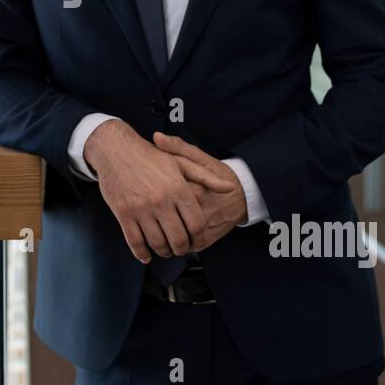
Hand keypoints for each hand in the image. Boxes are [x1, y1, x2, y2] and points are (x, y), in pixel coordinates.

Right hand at [83, 120, 207, 262]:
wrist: (116, 150)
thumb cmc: (150, 156)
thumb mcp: (181, 162)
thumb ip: (206, 177)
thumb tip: (229, 188)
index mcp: (178, 189)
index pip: (196, 224)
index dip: (199, 239)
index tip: (198, 243)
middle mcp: (161, 201)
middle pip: (178, 238)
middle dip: (182, 249)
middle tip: (182, 249)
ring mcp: (141, 209)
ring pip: (157, 243)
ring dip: (164, 252)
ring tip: (166, 250)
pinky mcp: (123, 214)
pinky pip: (135, 241)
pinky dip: (142, 253)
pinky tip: (146, 255)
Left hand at [152, 132, 247, 251]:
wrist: (243, 194)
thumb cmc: (218, 174)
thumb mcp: (199, 158)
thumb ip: (177, 148)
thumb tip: (157, 137)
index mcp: (191, 189)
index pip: (162, 197)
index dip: (149, 196)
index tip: (143, 190)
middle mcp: (196, 211)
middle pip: (165, 221)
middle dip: (151, 220)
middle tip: (142, 212)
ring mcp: (201, 228)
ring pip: (172, 239)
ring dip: (160, 236)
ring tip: (151, 226)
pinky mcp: (205, 240)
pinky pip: (183, 247)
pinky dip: (173, 244)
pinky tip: (166, 236)